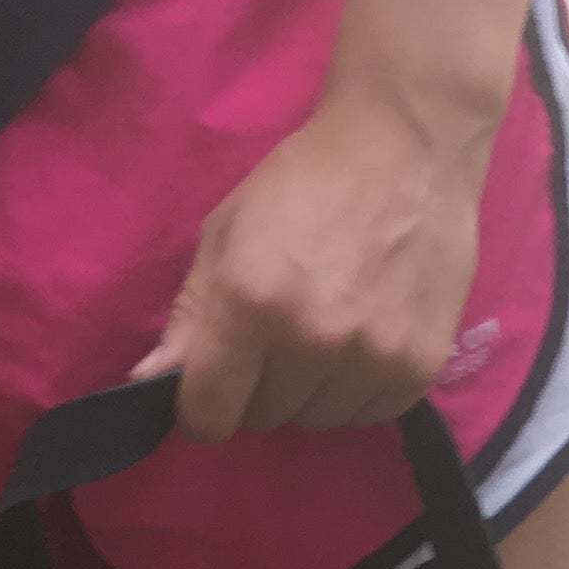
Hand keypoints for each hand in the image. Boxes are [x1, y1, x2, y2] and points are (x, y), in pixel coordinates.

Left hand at [135, 100, 491, 442]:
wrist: (407, 148)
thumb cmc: (305, 181)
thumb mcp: (227, 232)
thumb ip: (190, 315)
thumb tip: (150, 383)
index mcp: (251, 301)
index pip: (209, 414)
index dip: (201, 407)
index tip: (213, 386)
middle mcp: (312, 341)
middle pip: (264, 417)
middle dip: (260, 386)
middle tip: (279, 332)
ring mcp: (372, 359)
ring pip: (317, 420)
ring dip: (311, 389)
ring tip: (328, 331)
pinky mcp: (419, 369)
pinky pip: (369, 414)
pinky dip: (358, 389)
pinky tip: (365, 339)